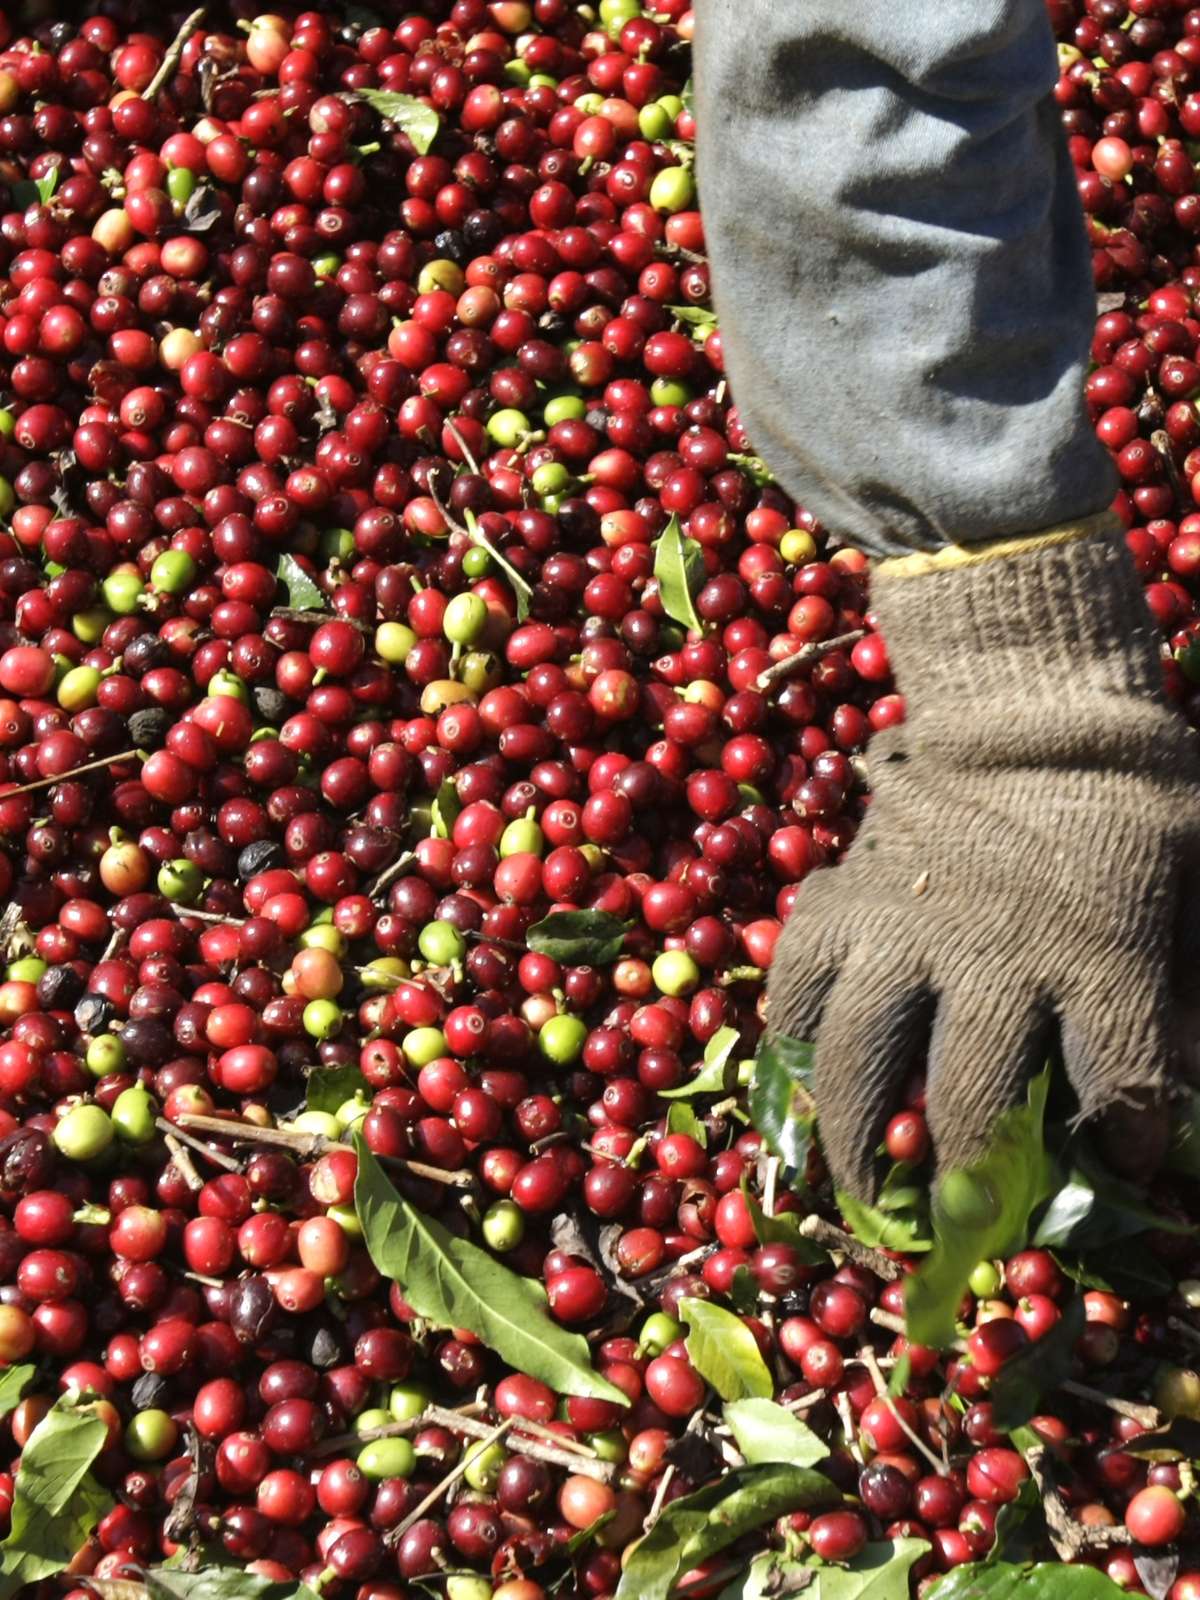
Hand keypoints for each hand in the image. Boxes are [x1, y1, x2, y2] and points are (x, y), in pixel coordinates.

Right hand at [766, 524, 1199, 1196]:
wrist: (1029, 704)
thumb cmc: (1130, 797)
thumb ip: (1197, 980)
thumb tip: (1192, 1086)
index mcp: (1098, 951)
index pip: (1120, 1085)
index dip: (1122, 1143)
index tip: (1115, 1167)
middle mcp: (991, 954)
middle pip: (969, 1101)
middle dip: (969, 1184)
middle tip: (961, 1228)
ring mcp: (901, 927)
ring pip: (857, 1059)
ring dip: (854, 1140)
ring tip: (855, 1191)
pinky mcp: (840, 900)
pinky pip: (797, 987)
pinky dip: (795, 1038)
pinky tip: (806, 1072)